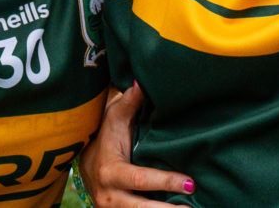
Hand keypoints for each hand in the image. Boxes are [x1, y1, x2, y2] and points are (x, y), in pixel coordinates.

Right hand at [81, 85, 189, 207]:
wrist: (86, 162)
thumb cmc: (106, 136)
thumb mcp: (114, 118)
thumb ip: (129, 102)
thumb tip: (141, 83)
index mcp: (110, 172)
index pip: (141, 179)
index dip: (166, 182)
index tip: (190, 183)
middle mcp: (109, 196)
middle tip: (192, 207)